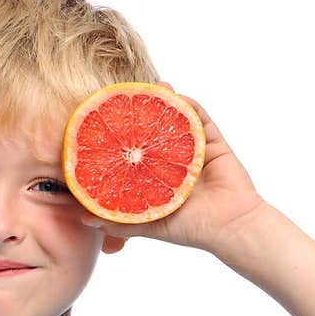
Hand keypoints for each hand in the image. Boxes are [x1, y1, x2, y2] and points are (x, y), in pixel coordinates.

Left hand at [80, 83, 266, 252]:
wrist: (230, 227)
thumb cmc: (190, 229)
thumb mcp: (149, 225)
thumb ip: (119, 221)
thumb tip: (84, 219)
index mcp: (157, 177)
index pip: (134, 153)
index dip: (121, 139)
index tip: (104, 123)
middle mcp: (173, 161)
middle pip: (153, 132)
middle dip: (141, 115)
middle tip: (124, 97)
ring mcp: (193, 150)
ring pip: (175, 120)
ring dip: (164, 102)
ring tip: (150, 86)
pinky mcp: (213, 144)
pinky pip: (200, 119)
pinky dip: (188, 105)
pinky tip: (175, 95)